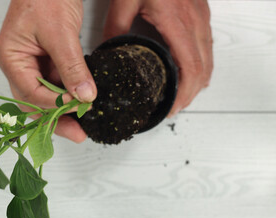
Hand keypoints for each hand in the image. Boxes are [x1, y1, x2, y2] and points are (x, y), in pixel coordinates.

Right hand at [0, 0, 96, 142]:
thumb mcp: (61, 34)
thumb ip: (72, 67)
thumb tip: (84, 96)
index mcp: (12, 59)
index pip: (31, 93)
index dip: (55, 104)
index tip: (79, 107)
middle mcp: (18, 66)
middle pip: (34, 102)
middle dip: (56, 120)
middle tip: (78, 134)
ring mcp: (32, 65)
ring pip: (46, 96)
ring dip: (64, 109)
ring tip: (83, 123)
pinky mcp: (46, 62)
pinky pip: (56, 85)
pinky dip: (69, 94)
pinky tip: (82, 102)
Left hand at [103, 0, 212, 116]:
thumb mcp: (124, 1)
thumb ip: (115, 29)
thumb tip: (107, 53)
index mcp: (177, 23)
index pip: (190, 69)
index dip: (183, 94)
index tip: (170, 108)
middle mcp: (195, 23)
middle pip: (203, 70)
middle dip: (190, 94)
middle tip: (172, 108)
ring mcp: (201, 18)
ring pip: (209, 60)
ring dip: (197, 82)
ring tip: (180, 96)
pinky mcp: (201, 14)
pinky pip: (207, 47)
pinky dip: (200, 65)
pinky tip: (187, 71)